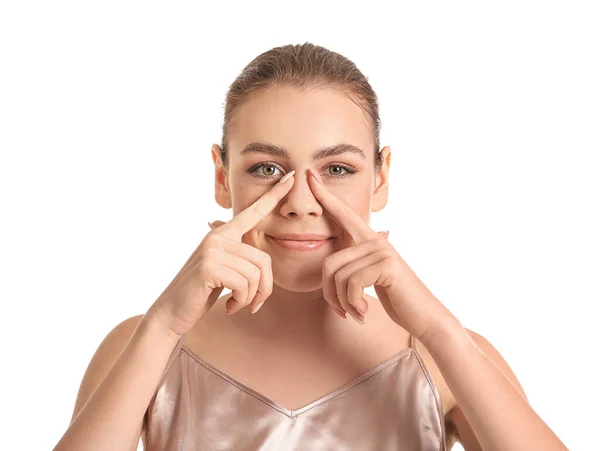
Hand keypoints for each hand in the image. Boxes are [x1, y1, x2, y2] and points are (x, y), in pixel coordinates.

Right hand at [149, 170, 296, 336]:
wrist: (171, 312)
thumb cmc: (201, 293)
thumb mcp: (224, 270)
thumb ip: (239, 257)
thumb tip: (260, 259)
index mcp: (224, 234)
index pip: (253, 212)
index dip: (274, 195)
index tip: (291, 177)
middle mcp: (218, 236)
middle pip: (263, 259)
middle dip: (264, 288)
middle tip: (252, 304)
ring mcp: (212, 249)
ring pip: (255, 275)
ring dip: (250, 298)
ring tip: (237, 304)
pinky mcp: (209, 266)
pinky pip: (244, 285)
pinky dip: (241, 301)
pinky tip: (229, 306)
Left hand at [307, 169, 457, 341]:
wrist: (424, 317)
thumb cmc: (396, 298)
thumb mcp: (370, 279)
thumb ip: (353, 266)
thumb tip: (332, 265)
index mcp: (369, 241)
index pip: (342, 214)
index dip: (325, 196)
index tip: (308, 175)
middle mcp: (374, 240)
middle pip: (329, 263)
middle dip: (330, 294)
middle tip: (342, 311)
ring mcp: (381, 250)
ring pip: (338, 277)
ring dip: (343, 303)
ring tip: (356, 312)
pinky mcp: (386, 264)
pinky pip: (351, 284)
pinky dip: (352, 304)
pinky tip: (363, 312)